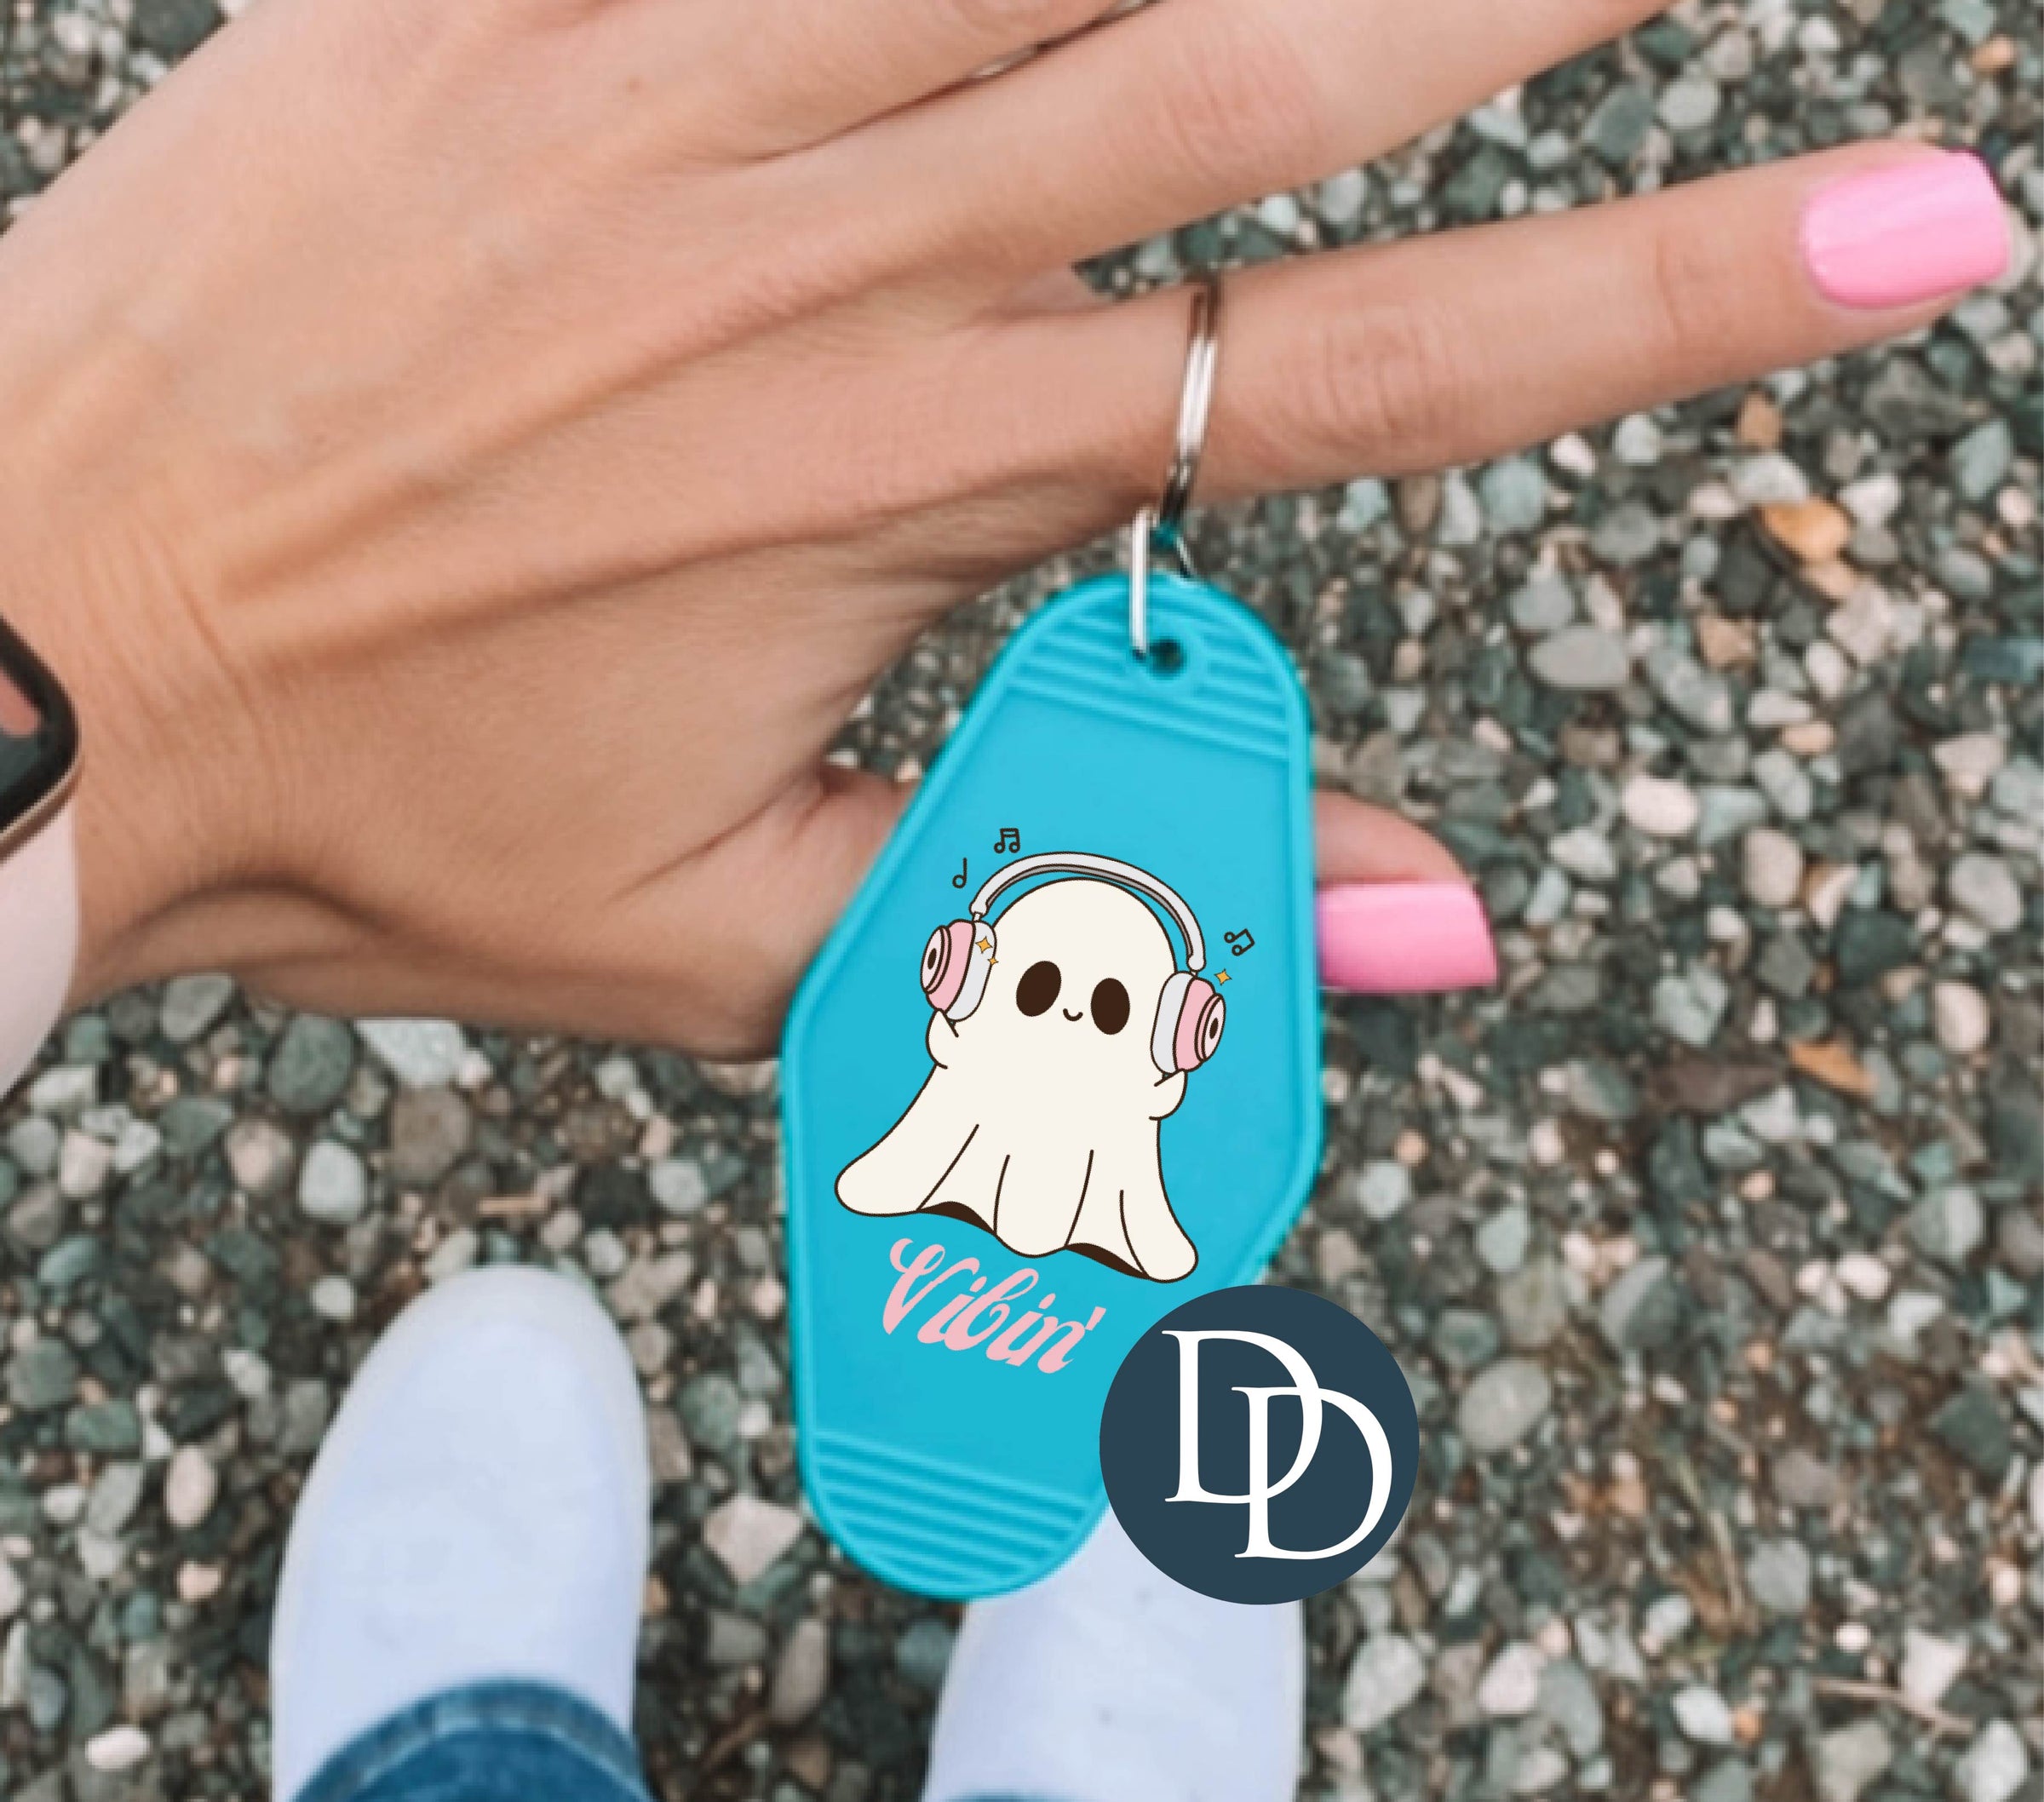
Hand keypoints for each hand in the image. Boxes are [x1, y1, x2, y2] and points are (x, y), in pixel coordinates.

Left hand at [0, 0, 2004, 1053]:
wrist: (27, 649)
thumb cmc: (384, 828)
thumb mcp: (751, 946)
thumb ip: (1092, 912)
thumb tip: (1433, 929)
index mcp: (921, 481)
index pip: (1381, 376)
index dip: (1675, 306)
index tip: (1914, 230)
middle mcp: (831, 247)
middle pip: (1275, 53)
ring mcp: (655, 79)